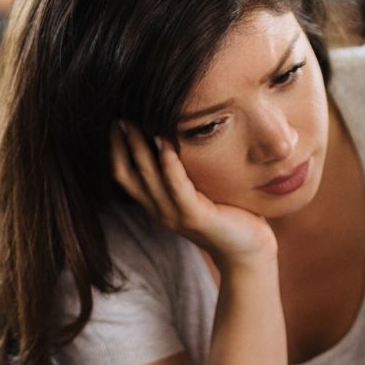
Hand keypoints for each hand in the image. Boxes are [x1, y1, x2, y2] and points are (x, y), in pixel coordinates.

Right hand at [109, 122, 275, 267]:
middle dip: (121, 144)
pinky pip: (176, 186)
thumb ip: (184, 171)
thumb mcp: (198, 190)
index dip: (115, 148)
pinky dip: (168, 164)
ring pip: (147, 177)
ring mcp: (174, 215)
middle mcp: (159, 210)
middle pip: (127, 174)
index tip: (116, 120)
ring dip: (139, 148)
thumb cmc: (228, 214)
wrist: (249, 250)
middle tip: (120, 115)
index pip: (123, 174)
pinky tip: (165, 142)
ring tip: (136, 122)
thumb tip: (179, 134)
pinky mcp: (194, 216)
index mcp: (157, 203)